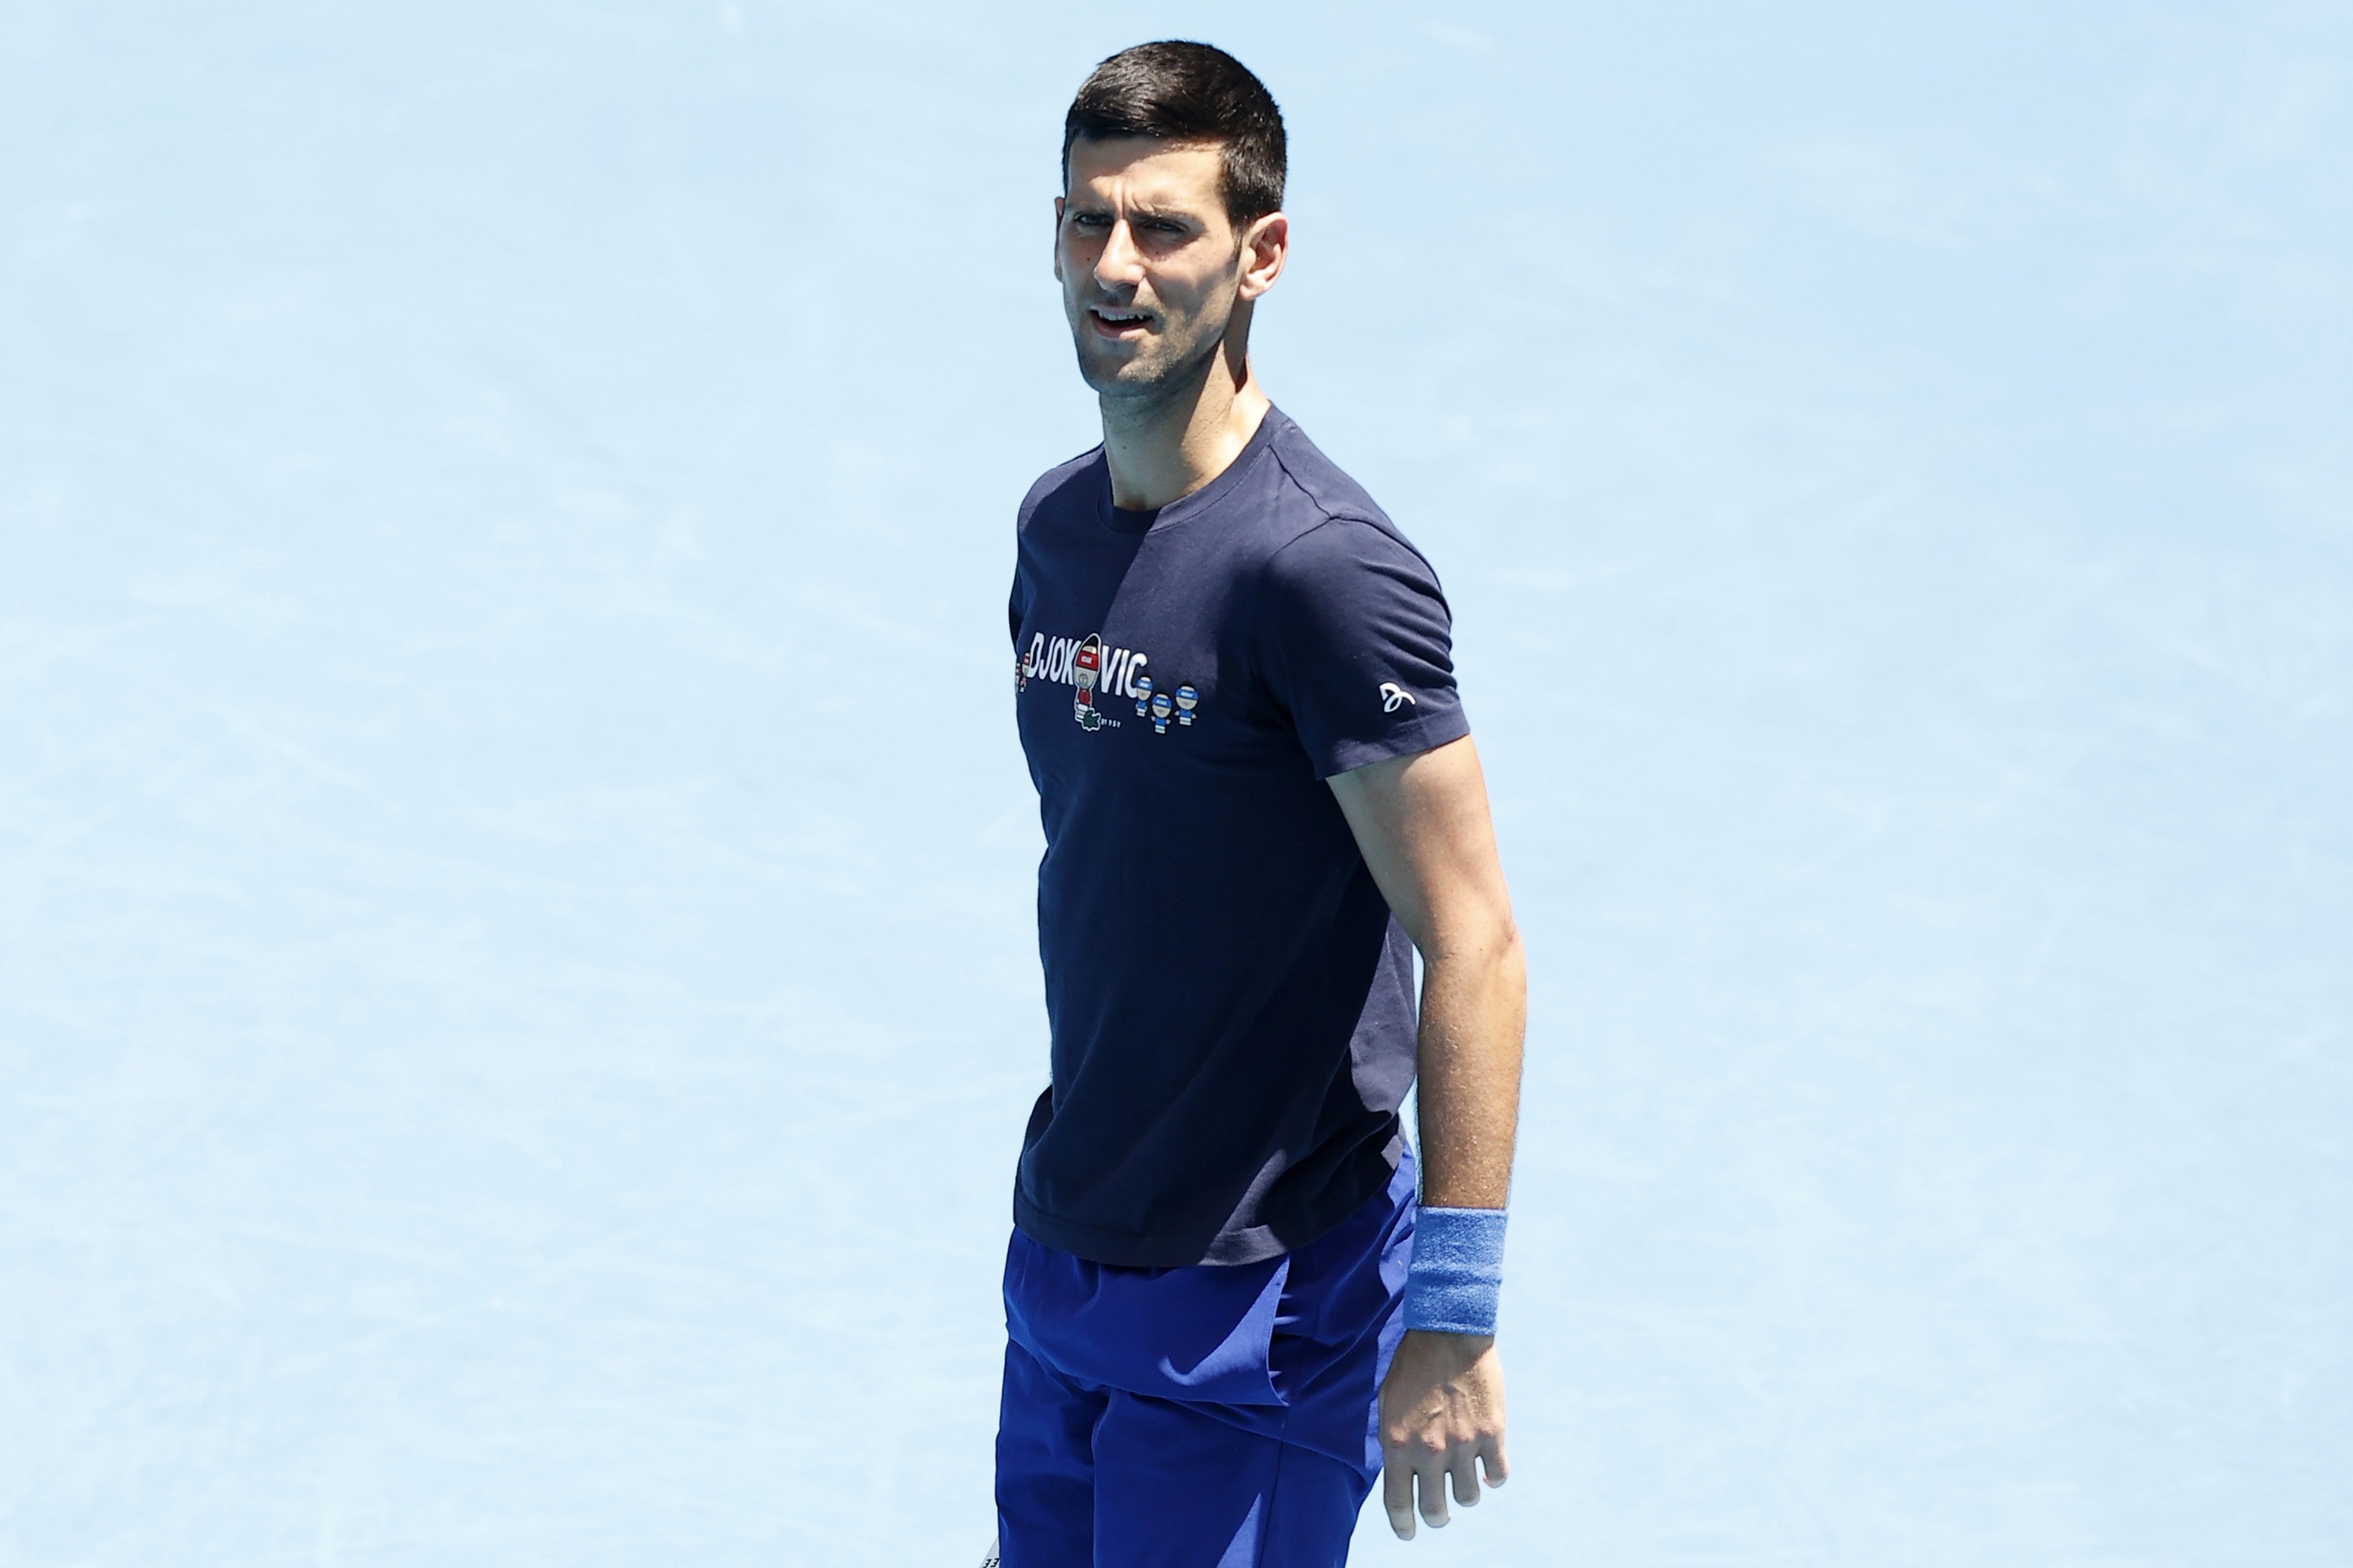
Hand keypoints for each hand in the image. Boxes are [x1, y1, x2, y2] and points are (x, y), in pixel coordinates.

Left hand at [1377, 1329, 1506, 1537]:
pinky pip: (1498, 1475)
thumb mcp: (1388, 1403)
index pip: (1398, 1504)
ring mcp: (1464, 1444)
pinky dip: (1493, 1477)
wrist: (1448, 1332)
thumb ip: (1393, 1441)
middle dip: (1436, 1517)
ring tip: (1463, 1477)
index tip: (1408, 1533)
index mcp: (1398, 1444)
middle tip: (1439, 1512)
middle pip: (1436, 1510)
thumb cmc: (1412, 1365)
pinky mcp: (1493, 1433)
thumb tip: (1401, 1474)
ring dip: (1464, 1493)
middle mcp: (1430, 1451)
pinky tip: (1488, 1468)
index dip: (1403, 1526)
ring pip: (1469, 1497)